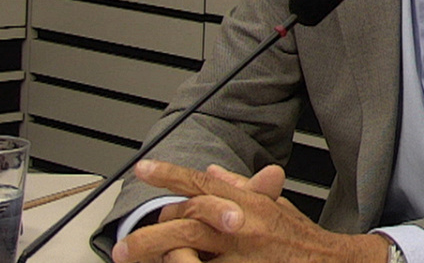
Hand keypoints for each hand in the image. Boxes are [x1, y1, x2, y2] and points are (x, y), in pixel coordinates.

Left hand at [111, 160, 386, 262]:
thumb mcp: (272, 207)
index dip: (170, 175)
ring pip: (188, 249)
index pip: (203, 183)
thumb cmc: (299, 239)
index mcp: (249, 202)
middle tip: (123, 245)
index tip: (142, 169)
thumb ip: (241, 189)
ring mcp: (244, 252)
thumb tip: (213, 172)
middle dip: (151, 231)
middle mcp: (244, 223)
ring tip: (133, 261)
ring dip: (159, 255)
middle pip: (188, 218)